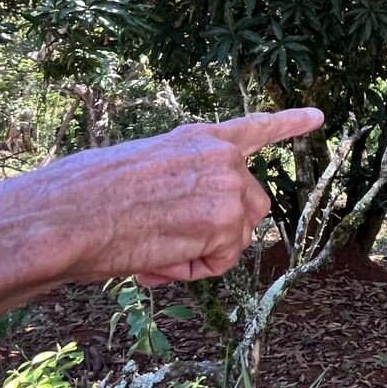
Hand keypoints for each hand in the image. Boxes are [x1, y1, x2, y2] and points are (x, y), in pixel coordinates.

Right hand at [0, 108, 323, 286]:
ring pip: (238, 237)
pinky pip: (221, 261)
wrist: (67, 215)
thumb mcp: (142, 167)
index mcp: (198, 138)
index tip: (319, 116)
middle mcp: (221, 156)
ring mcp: (228, 187)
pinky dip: (192, 270)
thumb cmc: (84, 196)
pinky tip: (157, 258)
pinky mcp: (224, 222)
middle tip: (170, 239)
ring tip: (155, 247)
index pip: (255, 128)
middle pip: (251, 206)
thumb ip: (182, 180)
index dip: (289, 124)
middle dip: (221, 230)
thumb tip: (193, 216)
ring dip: (203, 253)